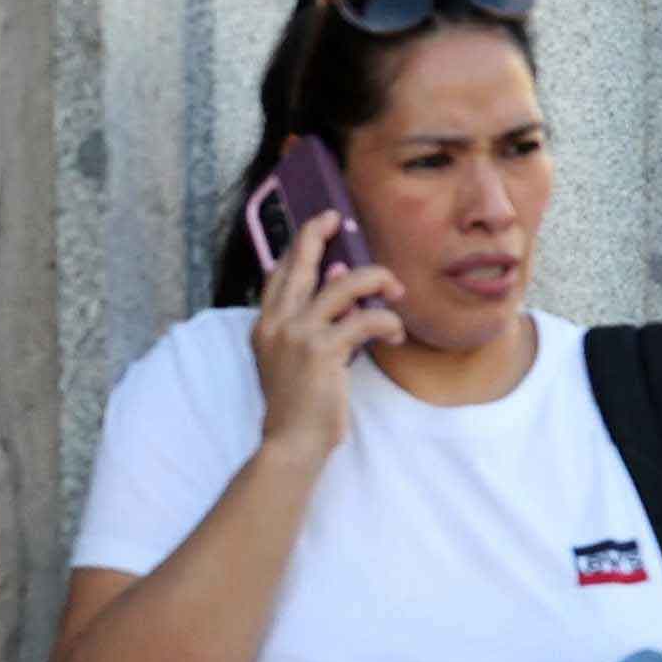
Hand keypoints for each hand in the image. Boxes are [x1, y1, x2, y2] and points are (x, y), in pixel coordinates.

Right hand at [248, 217, 398, 455]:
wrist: (292, 443)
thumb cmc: (302, 401)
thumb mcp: (301, 354)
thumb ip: (315, 318)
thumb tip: (337, 275)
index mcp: (265, 326)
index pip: (278, 274)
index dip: (297, 246)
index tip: (320, 225)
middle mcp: (275, 324)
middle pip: (297, 265)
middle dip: (316, 235)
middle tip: (338, 218)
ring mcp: (297, 335)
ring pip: (344, 284)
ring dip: (378, 281)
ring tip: (396, 292)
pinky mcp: (322, 350)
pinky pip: (366, 319)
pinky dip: (388, 322)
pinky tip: (396, 334)